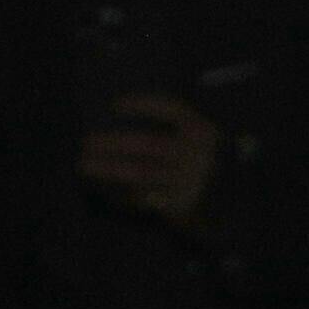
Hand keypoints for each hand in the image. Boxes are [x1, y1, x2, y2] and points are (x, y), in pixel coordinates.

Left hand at [78, 89, 221, 223]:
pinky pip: (142, 196)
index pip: (172, 110)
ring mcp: (187, 181)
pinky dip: (118, 192)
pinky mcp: (178, 204)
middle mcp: (196, 155)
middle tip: (86, 141)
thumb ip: (168, 122)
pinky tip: (100, 186)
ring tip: (84, 164)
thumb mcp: (194, 135)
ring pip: (141, 172)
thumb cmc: (198, 157)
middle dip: (114, 142)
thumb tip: (115, 111)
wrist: (224, 197)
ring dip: (108, 168)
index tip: (114, 105)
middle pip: (149, 143)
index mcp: (201, 131)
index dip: (143, 104)